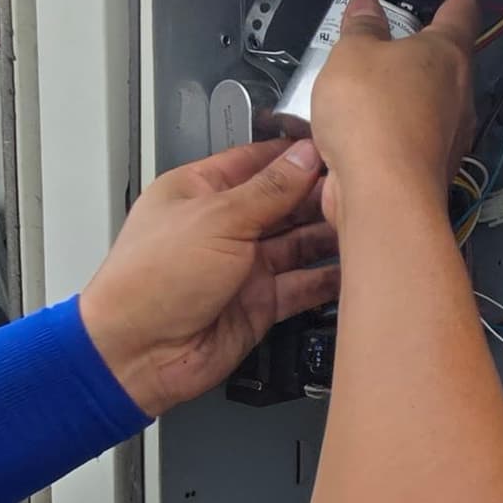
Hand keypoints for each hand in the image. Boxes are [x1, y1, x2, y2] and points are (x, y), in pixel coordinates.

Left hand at [77, 139, 338, 415]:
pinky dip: (327, 279)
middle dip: (319, 195)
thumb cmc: (149, 283)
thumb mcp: (217, 219)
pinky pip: (301, 286)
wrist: (136, 355)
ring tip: (366, 224)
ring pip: (298, 243)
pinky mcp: (258, 304)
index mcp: (200, 191)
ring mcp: (242, 266)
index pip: (258, 161)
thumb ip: (269, 190)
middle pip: (284, 201)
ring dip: (328, 235)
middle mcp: (222, 226)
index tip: (336, 148)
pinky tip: (353, 268)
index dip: (296, 154)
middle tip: (361, 188)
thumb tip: (304, 157)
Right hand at [310, 0, 481, 224]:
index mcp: (447, 52)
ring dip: (406, 88)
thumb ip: (360, 27)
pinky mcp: (430, 165)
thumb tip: (364, 8)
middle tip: (407, 31)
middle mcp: (458, 93)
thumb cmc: (377, 122)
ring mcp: (448, 132)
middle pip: (448, 58)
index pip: (463, 8)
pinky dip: (394, 124)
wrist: (383, 193)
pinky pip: (414, 133)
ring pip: (431, 99)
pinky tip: (365, 126)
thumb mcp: (352, 54)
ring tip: (373, 80)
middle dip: (426, 44)